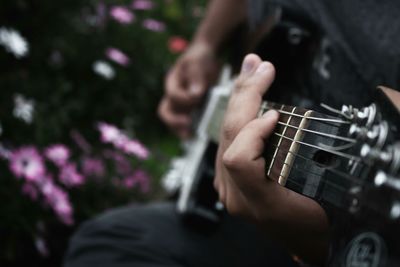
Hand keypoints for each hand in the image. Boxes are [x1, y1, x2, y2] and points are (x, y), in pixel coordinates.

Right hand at [158, 42, 218, 137]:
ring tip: (190, 137)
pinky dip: (190, 129)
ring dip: (180, 130)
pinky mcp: (190, 109)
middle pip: (166, 112)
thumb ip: (197, 76)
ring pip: (174, 121)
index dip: (184, 99)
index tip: (198, 98)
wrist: (206, 57)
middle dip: (174, 122)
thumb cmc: (200, 58)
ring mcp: (181, 103)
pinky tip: (198, 134)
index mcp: (172, 82)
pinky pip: (186, 122)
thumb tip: (196, 94)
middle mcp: (173, 94)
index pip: (173, 95)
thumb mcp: (199, 62)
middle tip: (187, 128)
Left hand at [214, 54, 328, 263]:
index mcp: (259, 201)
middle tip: (259, 66)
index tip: (277, 112)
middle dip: (244, 95)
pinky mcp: (227, 178)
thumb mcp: (328, 193)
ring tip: (251, 72)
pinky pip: (227, 139)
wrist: (305, 241)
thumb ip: (318, 160)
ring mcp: (228, 186)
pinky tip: (246, 96)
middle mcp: (235, 194)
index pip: (238, 160)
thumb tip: (315, 113)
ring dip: (239, 99)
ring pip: (225, 134)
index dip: (253, 133)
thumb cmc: (318, 221)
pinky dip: (238, 114)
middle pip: (230, 137)